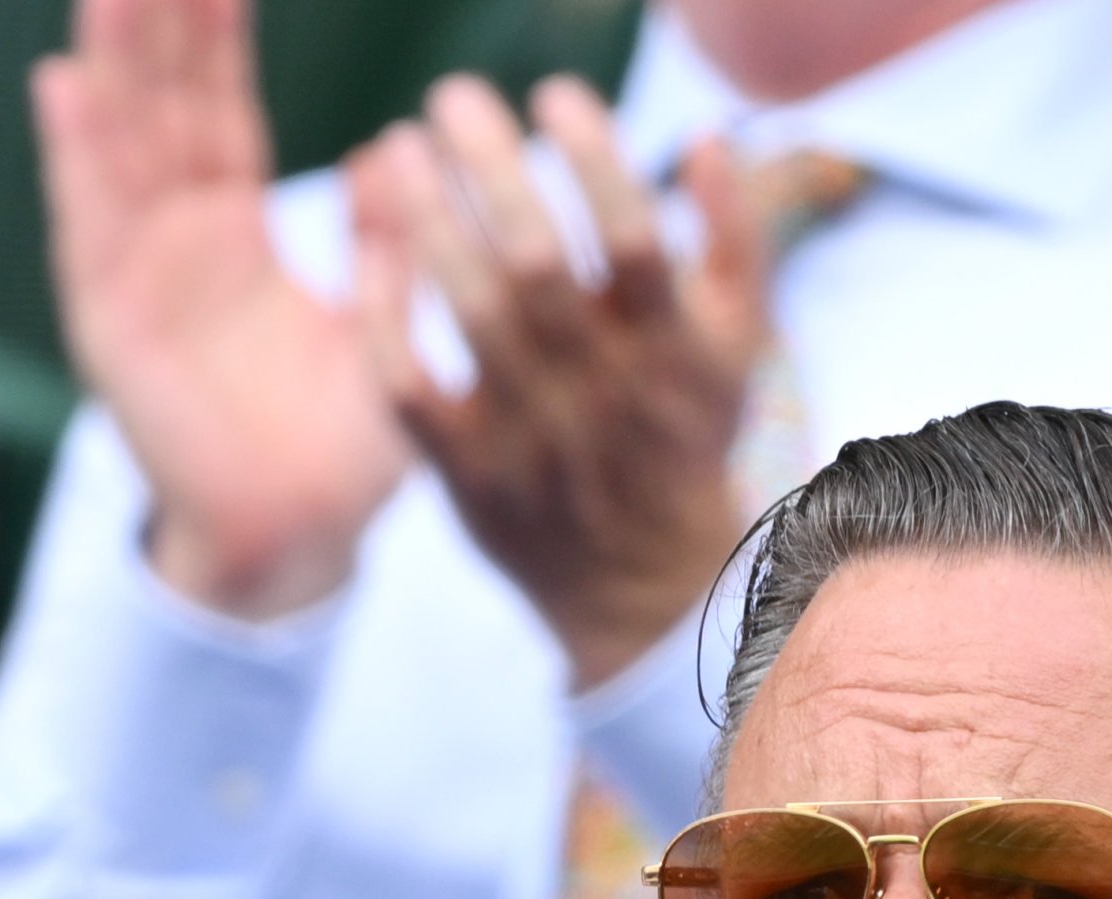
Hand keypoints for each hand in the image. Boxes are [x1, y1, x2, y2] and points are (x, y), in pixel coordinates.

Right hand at [33, 0, 409, 618]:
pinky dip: (74, 157)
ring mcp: (135, 280)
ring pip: (118, 147)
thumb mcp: (382, 327)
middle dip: (154, 22)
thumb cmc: (340, 448)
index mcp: (234, 236)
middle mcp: (174, 244)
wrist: (296, 544)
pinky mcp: (110, 327)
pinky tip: (62, 83)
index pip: (222, 110)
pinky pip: (89, 227)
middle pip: (159, 107)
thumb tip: (392, 148)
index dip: (217, 35)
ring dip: (108, 62)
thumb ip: (383, 242)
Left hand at [350, 77, 767, 686]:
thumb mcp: (737, 346)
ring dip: (429, 221)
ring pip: (468, 315)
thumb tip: (710, 133)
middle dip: (490, 169)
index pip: (630, 238)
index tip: (555, 94)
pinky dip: (387, 320)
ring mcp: (527, 436)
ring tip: (400, 147)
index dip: (593, 158)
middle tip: (452, 96)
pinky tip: (374, 252)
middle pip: (533, 264)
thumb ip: (736, 238)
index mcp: (667, 351)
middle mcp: (596, 391)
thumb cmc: (683, 438)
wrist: (641, 590)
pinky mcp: (466, 475)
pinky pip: (410, 389)